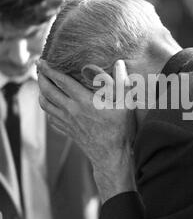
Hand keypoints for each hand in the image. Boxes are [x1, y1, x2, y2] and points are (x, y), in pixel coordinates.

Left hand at [37, 59, 136, 203]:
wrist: (112, 156)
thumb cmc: (121, 129)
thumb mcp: (126, 104)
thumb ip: (122, 82)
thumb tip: (119, 63)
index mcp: (84, 101)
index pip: (61, 81)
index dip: (50, 70)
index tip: (42, 61)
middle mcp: (71, 110)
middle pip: (48, 91)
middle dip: (41, 78)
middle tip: (40, 69)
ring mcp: (68, 122)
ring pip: (46, 105)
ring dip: (41, 93)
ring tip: (43, 85)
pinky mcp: (68, 132)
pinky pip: (51, 118)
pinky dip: (47, 109)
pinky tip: (51, 106)